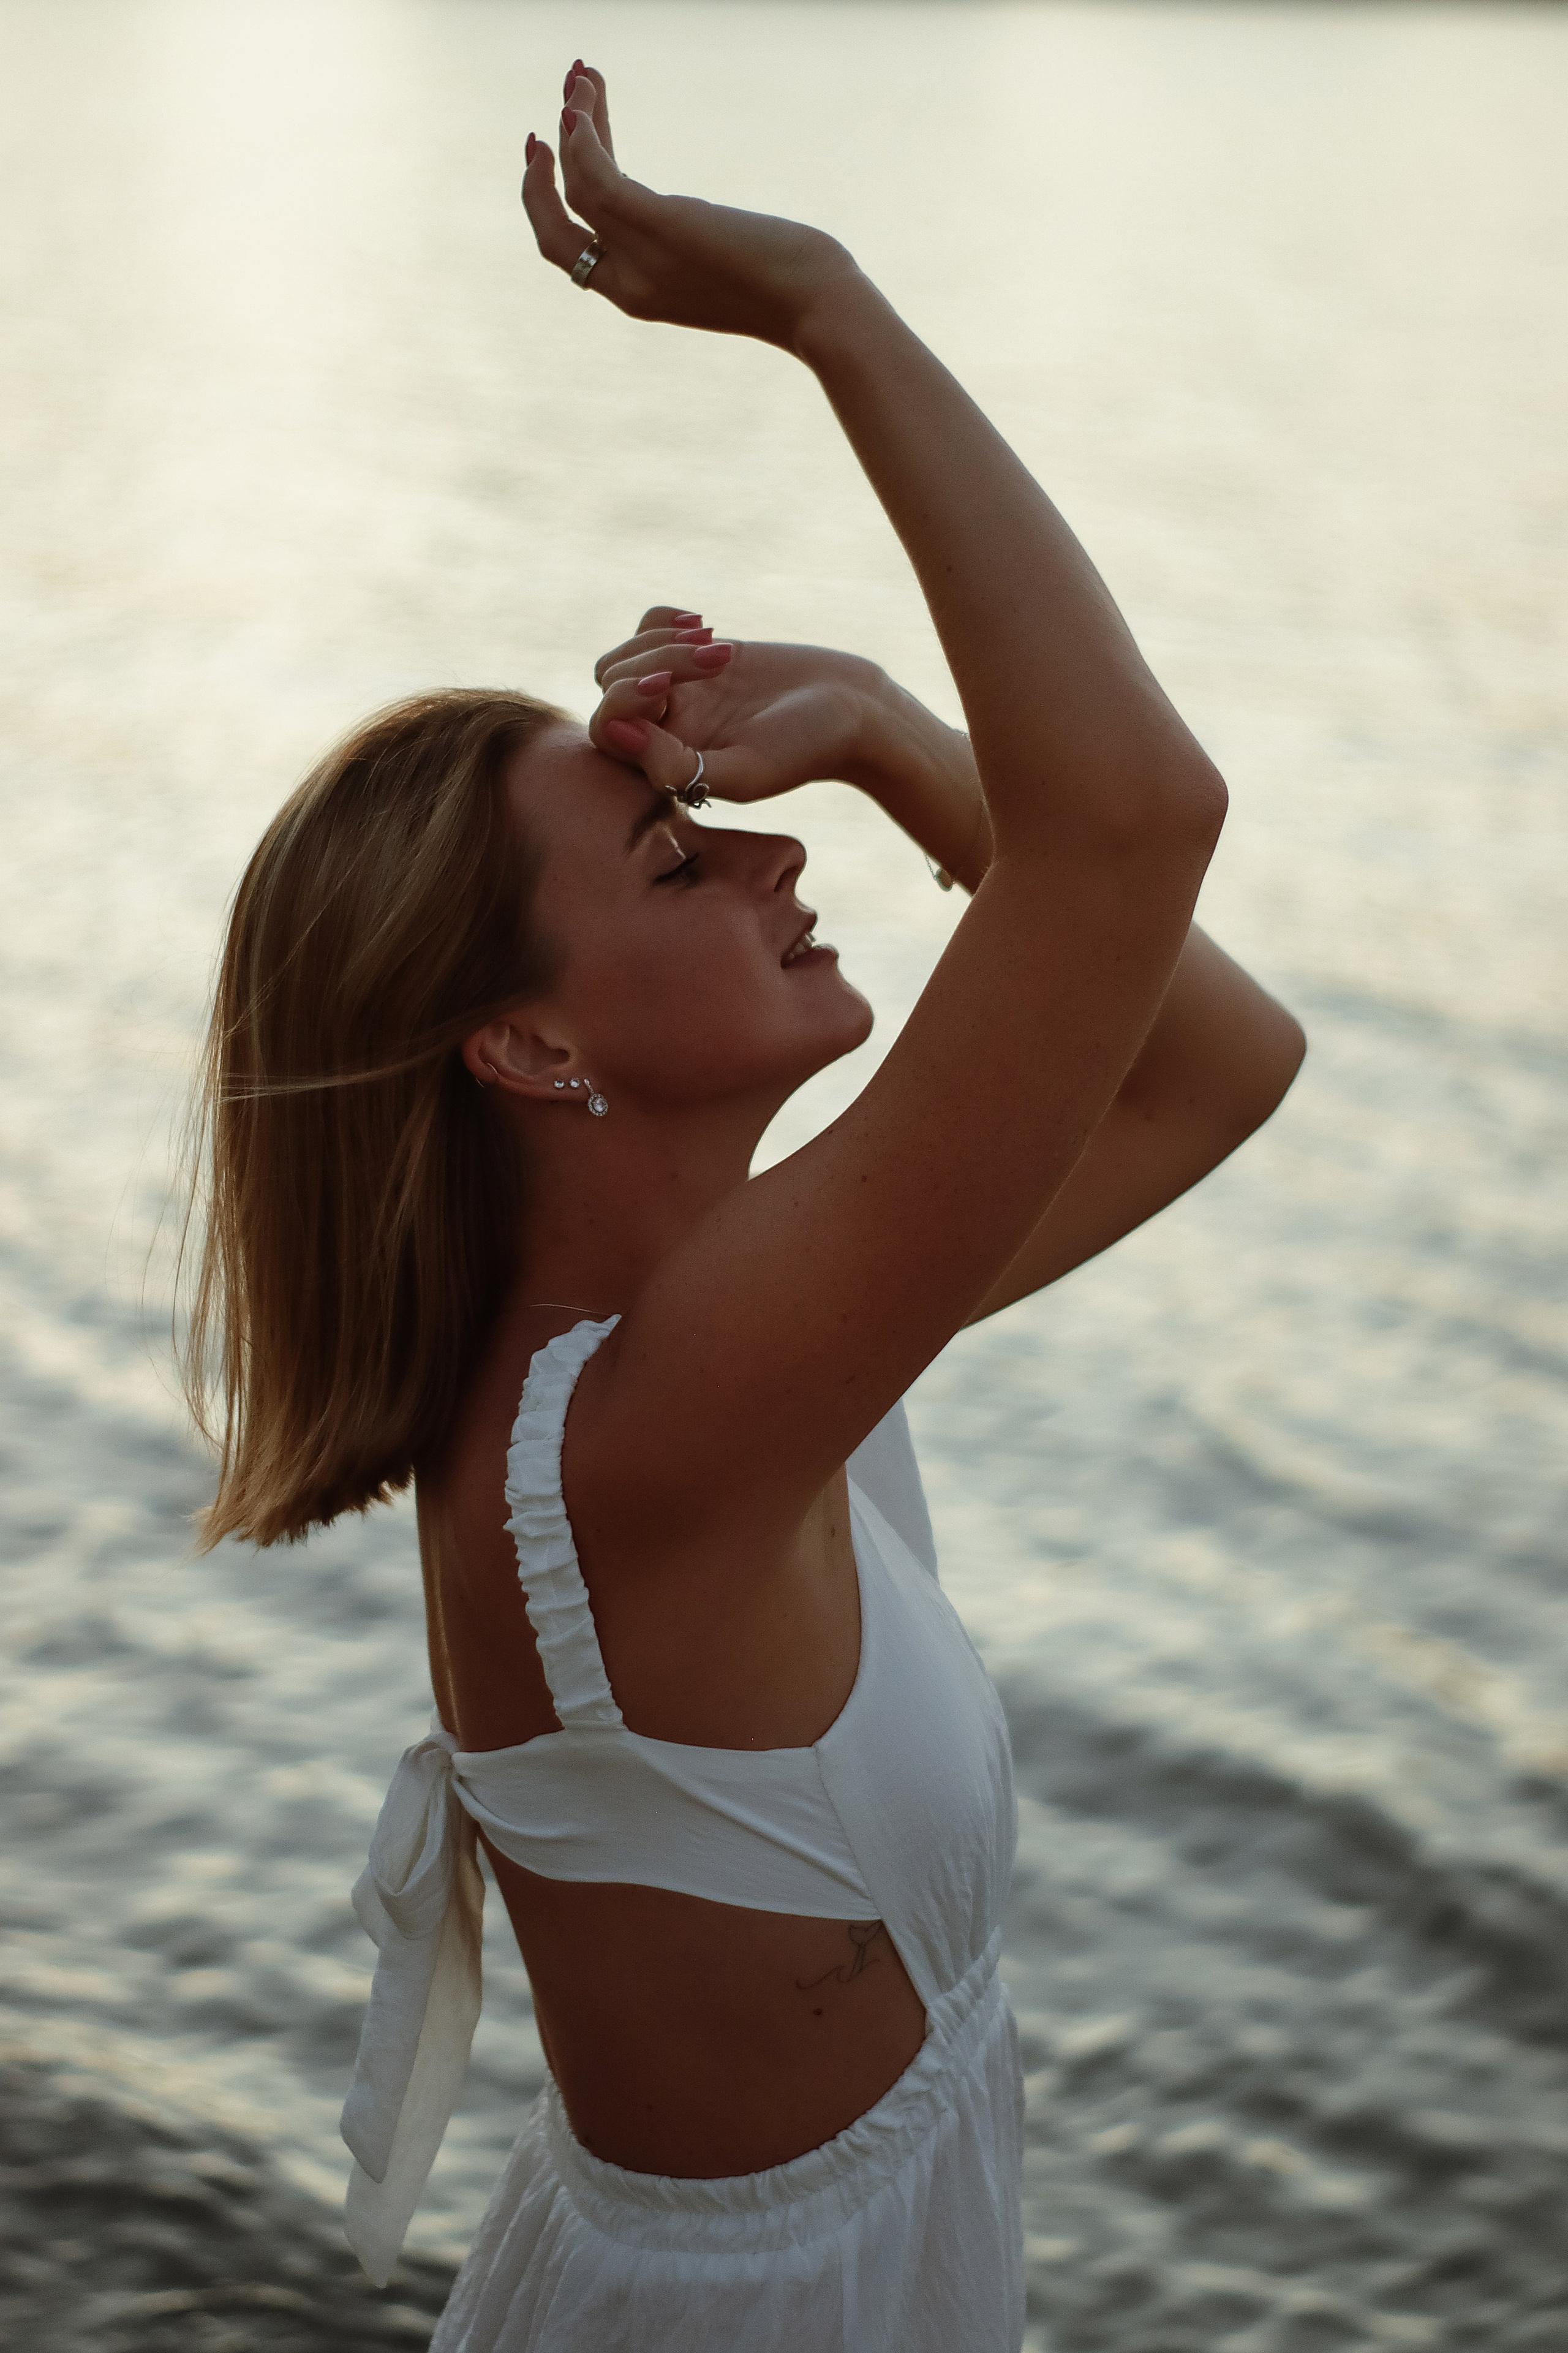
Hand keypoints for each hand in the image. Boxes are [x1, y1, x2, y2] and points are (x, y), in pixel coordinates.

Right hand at [522, 64, 860, 351]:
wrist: (816, 309)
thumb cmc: (795, 290)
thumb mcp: (731, 268)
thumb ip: (702, 248)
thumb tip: (710, 225)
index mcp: (641, 297)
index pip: (576, 253)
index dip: (554, 207)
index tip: (558, 159)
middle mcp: (629, 285)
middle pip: (553, 229)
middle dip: (543, 171)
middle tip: (555, 112)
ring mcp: (639, 259)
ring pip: (575, 188)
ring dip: (573, 124)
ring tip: (579, 75)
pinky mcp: (658, 225)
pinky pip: (597, 176)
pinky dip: (585, 133)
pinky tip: (586, 97)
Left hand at [586, 606, 881, 805]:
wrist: (853, 711)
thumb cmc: (806, 749)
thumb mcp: (745, 770)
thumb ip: (676, 765)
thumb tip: (617, 730)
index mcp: (667, 766)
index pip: (608, 728)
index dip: (625, 701)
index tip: (667, 690)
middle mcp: (664, 730)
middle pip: (614, 683)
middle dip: (654, 662)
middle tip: (716, 661)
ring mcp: (678, 691)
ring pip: (628, 654)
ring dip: (664, 641)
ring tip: (719, 649)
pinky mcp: (695, 656)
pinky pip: (648, 626)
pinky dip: (665, 619)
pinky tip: (707, 626)